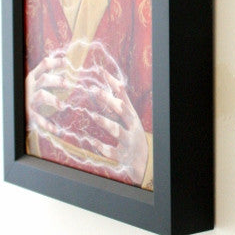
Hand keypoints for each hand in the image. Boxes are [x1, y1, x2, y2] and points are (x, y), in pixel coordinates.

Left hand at [25, 52, 147, 185]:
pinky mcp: (123, 155)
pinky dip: (101, 146)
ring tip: (92, 115)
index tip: (102, 71)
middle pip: (122, 110)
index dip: (113, 84)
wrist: (143, 162)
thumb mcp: (129, 120)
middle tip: (94, 90)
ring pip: (117, 130)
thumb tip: (109, 86)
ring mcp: (128, 141)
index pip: (123, 96)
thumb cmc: (133, 137)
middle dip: (109, 100)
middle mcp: (132, 126)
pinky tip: (90, 141)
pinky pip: (111, 150)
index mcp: (132, 116)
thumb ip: (119, 105)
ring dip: (105, 122)